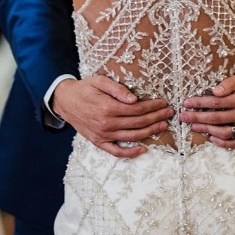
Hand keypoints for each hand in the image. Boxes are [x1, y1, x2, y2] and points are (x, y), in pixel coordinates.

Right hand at [52, 76, 173, 157]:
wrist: (65, 101)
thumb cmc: (84, 89)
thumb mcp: (99, 81)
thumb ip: (117, 89)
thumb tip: (134, 99)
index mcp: (107, 107)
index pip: (137, 109)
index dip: (152, 106)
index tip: (163, 103)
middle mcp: (106, 123)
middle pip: (138, 123)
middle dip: (156, 117)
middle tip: (169, 114)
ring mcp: (103, 135)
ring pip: (132, 136)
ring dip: (150, 132)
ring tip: (162, 126)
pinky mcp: (98, 142)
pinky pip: (117, 152)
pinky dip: (131, 153)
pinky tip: (143, 149)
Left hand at [178, 70, 234, 147]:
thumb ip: (230, 83)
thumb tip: (215, 91)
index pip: (215, 102)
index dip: (199, 103)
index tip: (186, 103)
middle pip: (216, 119)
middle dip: (197, 118)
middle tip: (183, 117)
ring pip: (224, 132)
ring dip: (207, 130)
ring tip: (194, 127)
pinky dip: (223, 143)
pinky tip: (211, 137)